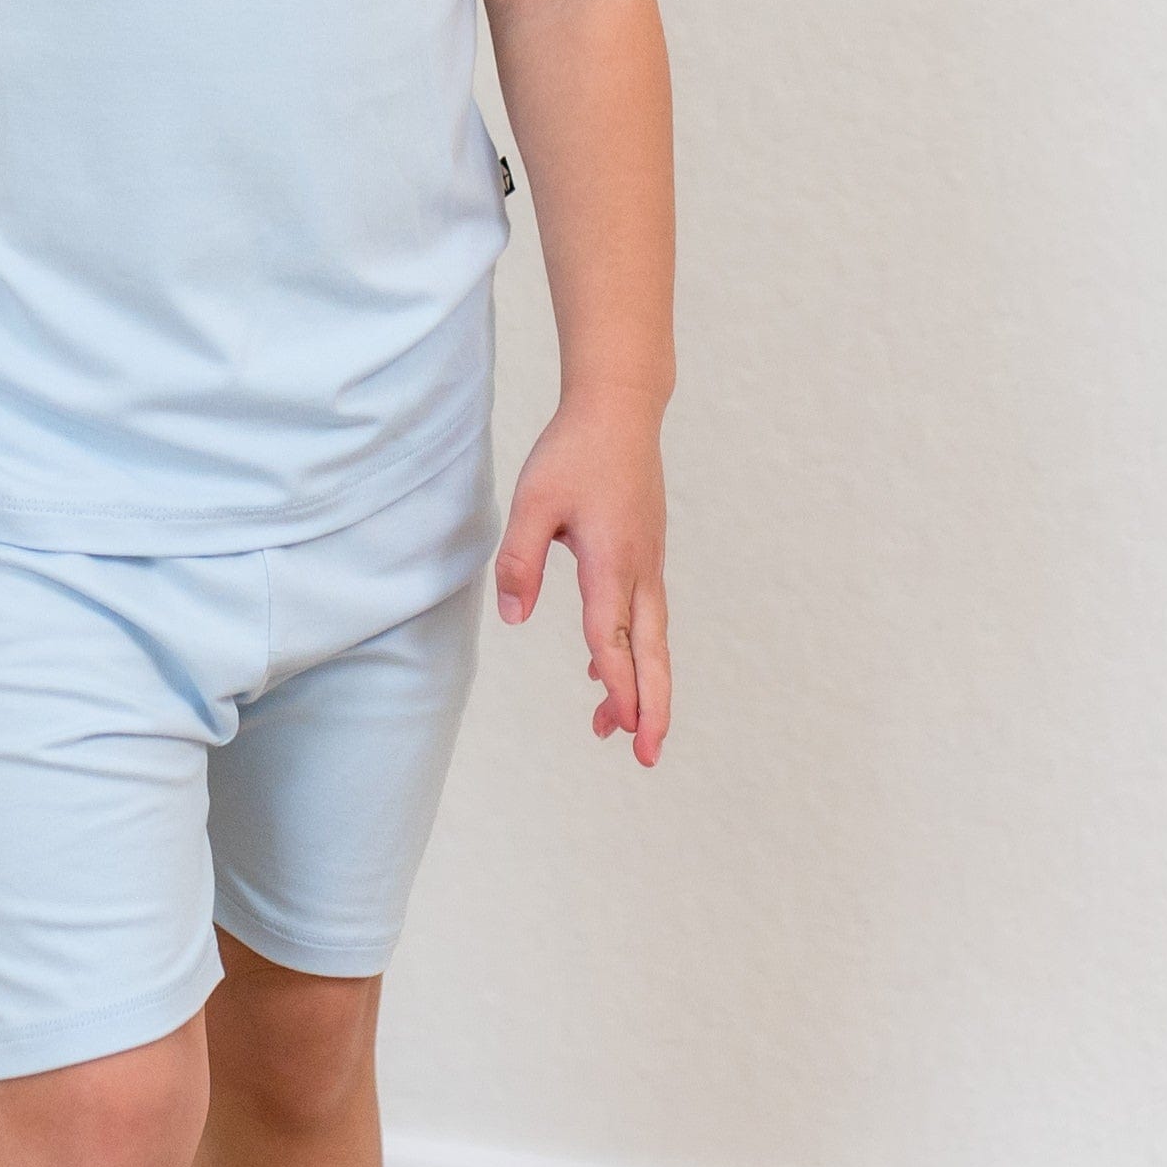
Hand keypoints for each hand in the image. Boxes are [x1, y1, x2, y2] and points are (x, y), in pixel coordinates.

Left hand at [493, 391, 670, 765]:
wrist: (620, 410)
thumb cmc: (575, 452)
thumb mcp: (533, 502)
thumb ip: (520, 561)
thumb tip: (514, 618)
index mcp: (610, 561)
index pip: (612, 637)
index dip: (616, 685)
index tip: (620, 727)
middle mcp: (639, 570)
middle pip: (652, 652)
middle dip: (652, 707)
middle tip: (648, 756)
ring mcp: (648, 563)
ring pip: (653, 638)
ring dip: (643, 685)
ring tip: (622, 730)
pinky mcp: (646, 555)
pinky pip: (645, 616)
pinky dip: (634, 650)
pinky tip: (607, 667)